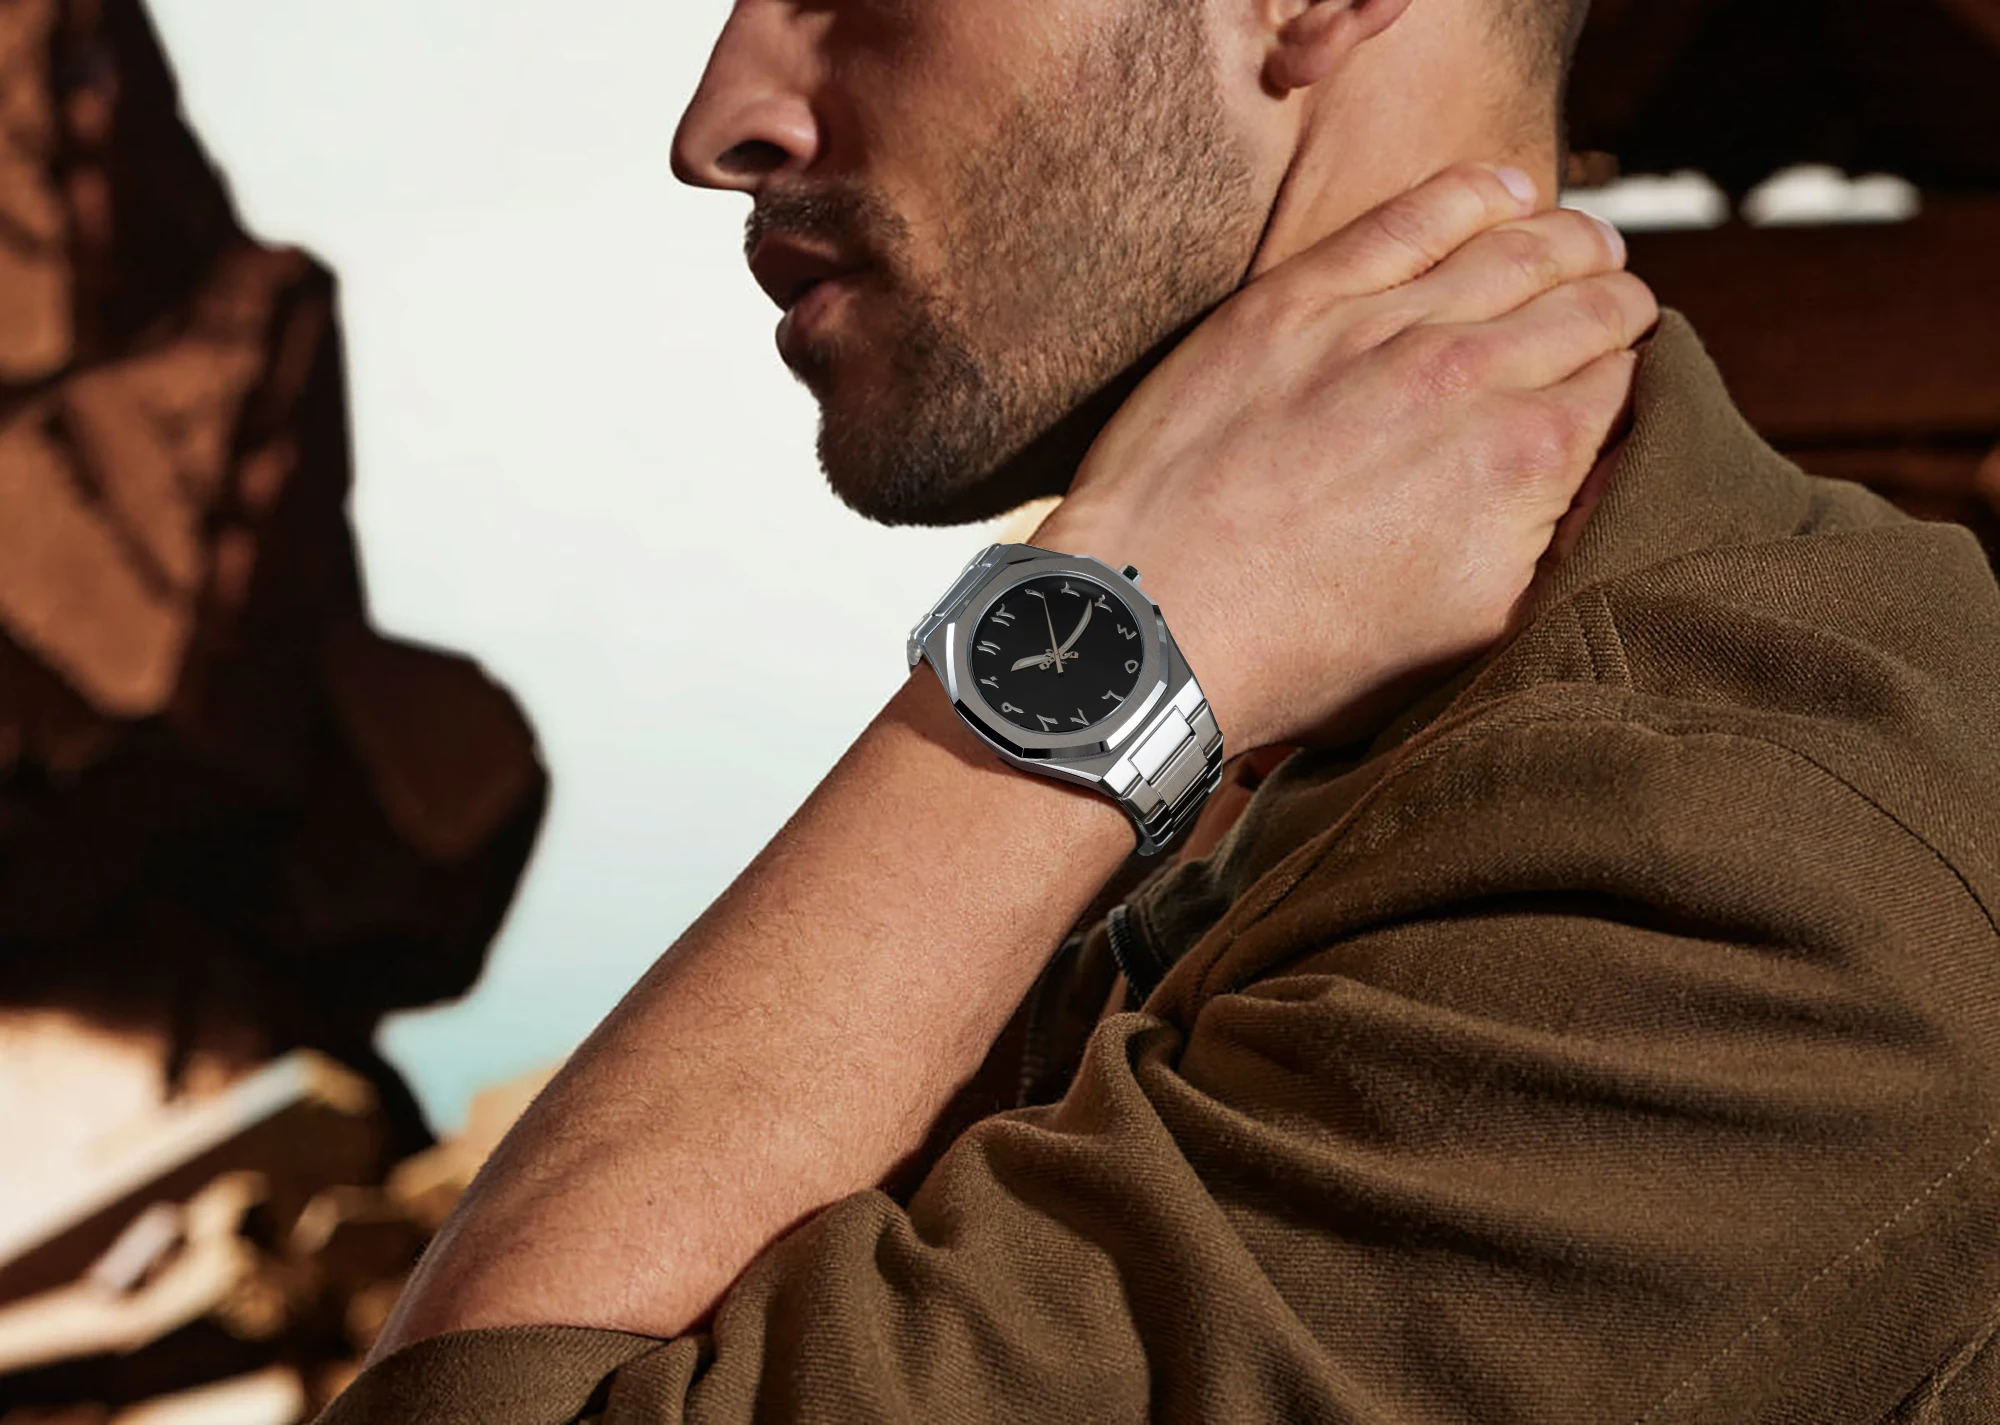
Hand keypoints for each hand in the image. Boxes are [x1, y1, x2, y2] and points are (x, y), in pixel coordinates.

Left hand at [1037, 164, 1656, 751]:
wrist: (1162, 621)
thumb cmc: (1310, 652)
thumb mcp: (1473, 633)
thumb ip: (1560, 545)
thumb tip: (1611, 473)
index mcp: (1530, 459)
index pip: (1629, 381)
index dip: (1634, 381)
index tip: (1624, 387)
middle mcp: (1472, 374)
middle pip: (1589, 303)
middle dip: (1617, 307)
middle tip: (1616, 317)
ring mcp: (1382, 324)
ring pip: (1521, 246)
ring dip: (1569, 244)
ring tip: (1584, 252)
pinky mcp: (1300, 297)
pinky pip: (1416, 212)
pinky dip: (1477, 196)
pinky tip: (1504, 194)